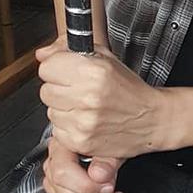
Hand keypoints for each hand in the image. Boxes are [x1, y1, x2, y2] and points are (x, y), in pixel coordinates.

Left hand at [37, 43, 170, 158]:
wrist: (150, 118)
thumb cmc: (130, 89)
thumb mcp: (106, 59)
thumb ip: (71, 51)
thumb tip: (42, 54)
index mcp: (93, 71)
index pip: (47, 67)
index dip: (56, 68)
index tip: (66, 71)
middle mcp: (87, 96)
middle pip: (45, 91)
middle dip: (59, 89)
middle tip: (78, 89)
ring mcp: (82, 121)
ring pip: (50, 111)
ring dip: (64, 109)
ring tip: (85, 106)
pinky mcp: (80, 141)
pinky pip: (57, 131)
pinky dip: (68, 126)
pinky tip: (85, 120)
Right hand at [42, 133, 124, 192]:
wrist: (107, 141)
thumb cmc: (108, 140)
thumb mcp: (113, 143)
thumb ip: (107, 158)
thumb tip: (99, 174)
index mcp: (61, 149)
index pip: (62, 175)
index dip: (87, 186)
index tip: (109, 186)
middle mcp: (52, 169)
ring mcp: (55, 189)